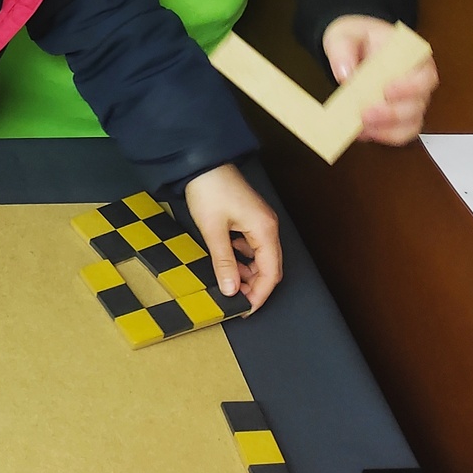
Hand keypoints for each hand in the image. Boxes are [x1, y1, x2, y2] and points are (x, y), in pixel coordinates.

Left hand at [183, 163, 281, 310]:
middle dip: (254, 286)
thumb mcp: (213, 230)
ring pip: (261, 257)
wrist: (201, 162)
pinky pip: (252, 245)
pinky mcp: (250, 218)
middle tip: (235, 300)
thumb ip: (224, 262)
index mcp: (265, 230)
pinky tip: (228, 261)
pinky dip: (243, 258)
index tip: (246, 310)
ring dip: (248, 272)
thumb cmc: (209, 190)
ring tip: (229, 282)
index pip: (271, 273)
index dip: (260, 295)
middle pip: (270, 266)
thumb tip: (231, 290)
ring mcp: (260, 221)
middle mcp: (268, 227)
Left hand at [324, 14, 437, 145]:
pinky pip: (399, 134)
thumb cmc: (357, 39)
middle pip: (418, 104)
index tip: (387, 90)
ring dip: (387, 129)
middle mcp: (417, 82)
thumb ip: (342, 50)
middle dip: (393, 113)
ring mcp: (410, 102)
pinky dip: (382, 136)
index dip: (411, 86)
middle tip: (366, 114)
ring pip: (411, 123)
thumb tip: (346, 74)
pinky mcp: (398, 118)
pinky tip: (362, 132)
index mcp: (412, 56)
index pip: (425, 74)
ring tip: (361, 127)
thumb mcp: (344, 35)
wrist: (352, 48)